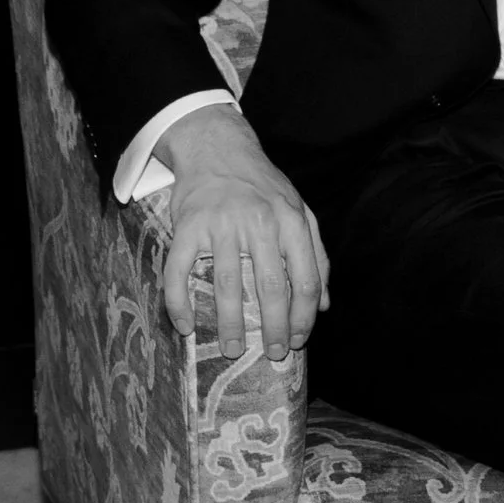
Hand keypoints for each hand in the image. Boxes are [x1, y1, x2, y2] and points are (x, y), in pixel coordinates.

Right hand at [156, 105, 328, 355]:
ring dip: (230, 325)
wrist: (217, 148)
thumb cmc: (263, 185)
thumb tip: (324, 305)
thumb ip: (316, 255)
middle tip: (273, 354)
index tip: (300, 340)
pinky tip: (184, 327)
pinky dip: (179, 303)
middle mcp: (259, 222)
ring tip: (233, 349)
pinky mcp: (187, 226)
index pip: (306, 279)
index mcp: (291, 221)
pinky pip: (179, 272)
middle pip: (270, 287)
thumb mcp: (300, 211)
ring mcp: (221, 224)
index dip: (305, 316)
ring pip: (226, 285)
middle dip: (274, 328)